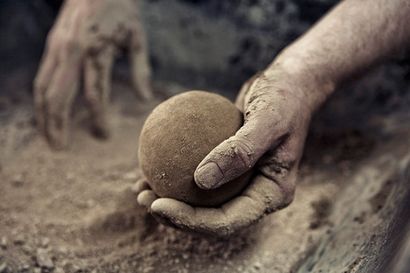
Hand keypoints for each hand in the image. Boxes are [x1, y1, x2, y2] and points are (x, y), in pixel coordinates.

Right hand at [34, 0, 152, 148]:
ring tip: (50, 140)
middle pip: (58, 96)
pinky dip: (42, 101)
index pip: (94, 93)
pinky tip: (46, 115)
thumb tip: (146, 100)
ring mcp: (56, 49)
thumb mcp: (136, 38)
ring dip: (44, 117)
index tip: (104, 137)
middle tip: (62, 150)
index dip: (98, 119)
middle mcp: (70, 52)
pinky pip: (41, 79)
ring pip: (43, 89)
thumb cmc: (121, 11)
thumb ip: (140, 69)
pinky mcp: (51, 47)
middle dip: (58, 125)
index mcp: (95, 50)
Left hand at [135, 63, 328, 236]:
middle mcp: (257, 193)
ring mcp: (243, 182)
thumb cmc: (284, 97)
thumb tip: (200, 181)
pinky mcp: (230, 166)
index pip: (228, 220)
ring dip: (171, 199)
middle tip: (143, 198)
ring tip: (139, 189)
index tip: (157, 205)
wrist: (290, 84)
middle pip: (212, 218)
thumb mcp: (268, 119)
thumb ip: (239, 151)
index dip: (191, 221)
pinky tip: (150, 166)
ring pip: (204, 202)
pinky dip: (175, 174)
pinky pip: (200, 177)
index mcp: (272, 193)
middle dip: (176, 217)